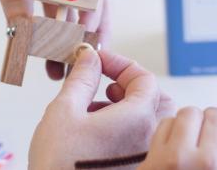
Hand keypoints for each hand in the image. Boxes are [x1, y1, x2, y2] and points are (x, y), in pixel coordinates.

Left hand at [0, 0, 109, 78]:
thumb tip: (24, 32)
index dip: (90, 16)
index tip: (79, 42)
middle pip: (86, 6)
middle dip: (81, 36)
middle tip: (73, 65)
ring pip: (64, 15)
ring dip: (62, 42)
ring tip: (58, 72)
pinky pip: (42, 15)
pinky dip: (41, 35)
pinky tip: (40, 56)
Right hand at [28, 48, 175, 169]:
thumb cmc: (59, 165)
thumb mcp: (63, 110)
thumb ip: (81, 78)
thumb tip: (89, 58)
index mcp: (138, 119)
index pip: (144, 78)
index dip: (120, 64)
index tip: (98, 62)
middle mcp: (149, 140)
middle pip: (156, 100)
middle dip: (131, 86)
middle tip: (105, 85)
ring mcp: (145, 158)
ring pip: (150, 122)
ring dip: (128, 108)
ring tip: (95, 110)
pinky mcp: (135, 169)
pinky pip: (142, 142)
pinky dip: (126, 129)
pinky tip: (96, 133)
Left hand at [138, 107, 216, 169]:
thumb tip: (216, 128)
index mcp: (210, 161)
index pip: (213, 116)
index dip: (215, 120)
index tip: (214, 126)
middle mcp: (182, 156)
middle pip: (190, 111)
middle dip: (196, 119)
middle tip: (197, 133)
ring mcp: (159, 160)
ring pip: (169, 119)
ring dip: (177, 126)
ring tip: (182, 143)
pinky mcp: (144, 164)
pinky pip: (153, 135)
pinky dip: (162, 137)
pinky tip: (168, 151)